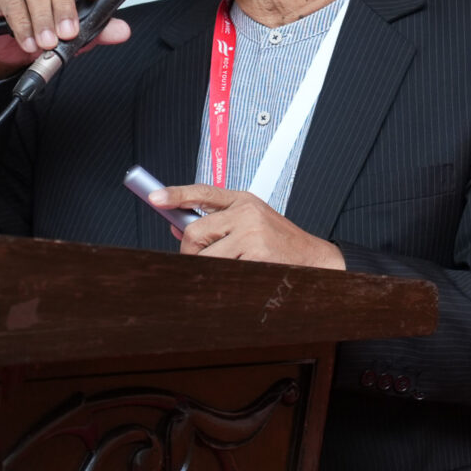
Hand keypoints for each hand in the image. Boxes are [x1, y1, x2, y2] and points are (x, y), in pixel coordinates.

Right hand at [0, 0, 130, 81]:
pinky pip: (13, 5)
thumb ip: (100, 30)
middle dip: (65, 10)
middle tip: (68, 33)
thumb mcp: (79, 34)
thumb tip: (123, 31)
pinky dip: (22, 26)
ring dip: (43, 21)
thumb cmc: (52, 32)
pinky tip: (28, 42)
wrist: (15, 46)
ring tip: (48, 43)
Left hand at [149, 185, 345, 269]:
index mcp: (244, 200)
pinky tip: (244, 274)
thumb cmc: (280, 242)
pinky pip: (223, 272)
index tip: (155, 198)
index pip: (202, 192)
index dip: (175, 194)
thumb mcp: (250, 223)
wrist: (315, 259)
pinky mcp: (256, 255)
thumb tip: (176, 226)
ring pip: (206, 258)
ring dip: (209, 268)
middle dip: (191, 251)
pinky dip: (226, 278)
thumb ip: (216, 223)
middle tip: (201, 259)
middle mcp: (247, 212)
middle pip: (195, 232)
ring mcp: (252, 233)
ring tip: (230, 267)